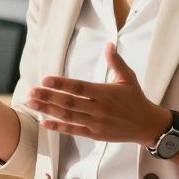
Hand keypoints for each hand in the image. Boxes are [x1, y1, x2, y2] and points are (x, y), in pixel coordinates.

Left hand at [26, 42, 170, 145]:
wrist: (147, 125)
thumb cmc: (136, 99)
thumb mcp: (128, 78)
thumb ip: (116, 62)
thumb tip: (109, 44)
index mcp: (105, 93)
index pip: (79, 88)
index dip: (62, 84)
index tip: (45, 79)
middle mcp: (99, 109)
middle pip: (69, 103)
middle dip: (48, 97)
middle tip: (31, 92)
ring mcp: (96, 123)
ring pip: (68, 117)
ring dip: (48, 110)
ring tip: (32, 103)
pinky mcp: (94, 134)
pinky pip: (73, 130)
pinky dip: (58, 127)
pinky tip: (44, 122)